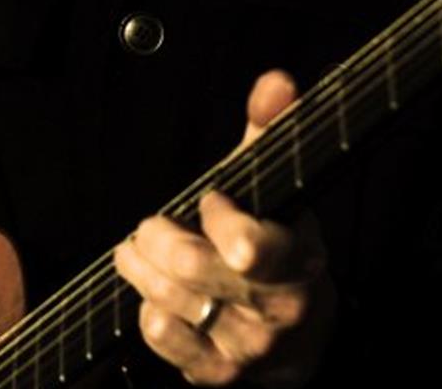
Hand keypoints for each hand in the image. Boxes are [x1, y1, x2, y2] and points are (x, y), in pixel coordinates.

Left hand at [113, 70, 336, 386]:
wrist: (300, 333)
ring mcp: (248, 347)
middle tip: (155, 225)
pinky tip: (159, 295)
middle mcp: (279, 310)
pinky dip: (148, 307)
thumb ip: (270, 130)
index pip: (248, 246)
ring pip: (167, 297)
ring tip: (141, 250)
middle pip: (188, 265)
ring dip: (141, 265)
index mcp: (299, 260)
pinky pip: (159, 333)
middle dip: (159, 233)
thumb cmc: (279, 248)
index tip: (212, 201)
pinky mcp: (216, 374)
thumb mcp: (276, 189)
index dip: (218, 219)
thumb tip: (275, 81)